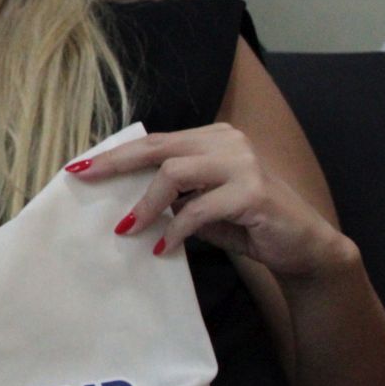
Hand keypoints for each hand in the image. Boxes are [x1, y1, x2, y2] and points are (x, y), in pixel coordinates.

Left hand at [67, 124, 352, 279]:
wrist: (303, 247)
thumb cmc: (248, 225)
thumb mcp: (204, 205)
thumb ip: (173, 195)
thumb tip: (122, 200)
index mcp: (215, 138)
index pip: (156, 141)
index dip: (117, 153)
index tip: (80, 166)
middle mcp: (229, 142)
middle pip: (159, 147)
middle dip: (116, 163)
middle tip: (84, 178)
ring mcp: (243, 165)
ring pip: (175, 173)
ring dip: (146, 205)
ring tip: (128, 229)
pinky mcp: (252, 194)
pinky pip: (198, 209)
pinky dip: (176, 229)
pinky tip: (165, 246)